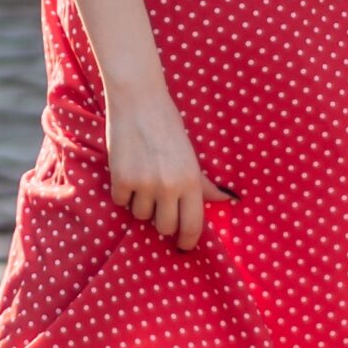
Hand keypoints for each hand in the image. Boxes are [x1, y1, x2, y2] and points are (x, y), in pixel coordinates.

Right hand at [104, 85, 218, 250]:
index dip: (188, 241)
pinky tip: (128, 172)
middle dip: (162, 220)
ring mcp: (144, 184)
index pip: (192, 225)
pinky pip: (121, 202)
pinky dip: (122, 193)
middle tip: (159, 205)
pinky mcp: (122, 179)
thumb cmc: (168, 125)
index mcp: (192, 180)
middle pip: (165, 227)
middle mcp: (169, 186)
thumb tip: (227, 200)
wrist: (139, 101)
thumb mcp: (191, 156)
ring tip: (143, 180)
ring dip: (141, 204)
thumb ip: (204, 184)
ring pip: (141, 215)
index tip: (183, 246)